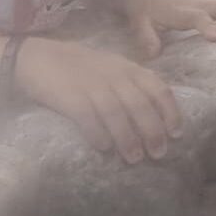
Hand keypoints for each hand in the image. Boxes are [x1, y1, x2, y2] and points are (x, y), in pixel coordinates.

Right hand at [13, 37, 181, 162]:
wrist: (39, 57)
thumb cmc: (81, 67)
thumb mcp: (113, 68)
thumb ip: (133, 84)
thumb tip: (156, 113)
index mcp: (129, 69)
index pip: (158, 89)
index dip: (170, 112)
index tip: (177, 133)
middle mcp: (115, 76)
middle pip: (140, 105)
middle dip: (153, 131)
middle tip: (158, 153)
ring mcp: (92, 85)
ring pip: (117, 113)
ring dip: (128, 138)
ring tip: (134, 158)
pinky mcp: (70, 96)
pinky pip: (87, 116)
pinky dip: (98, 133)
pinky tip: (104, 148)